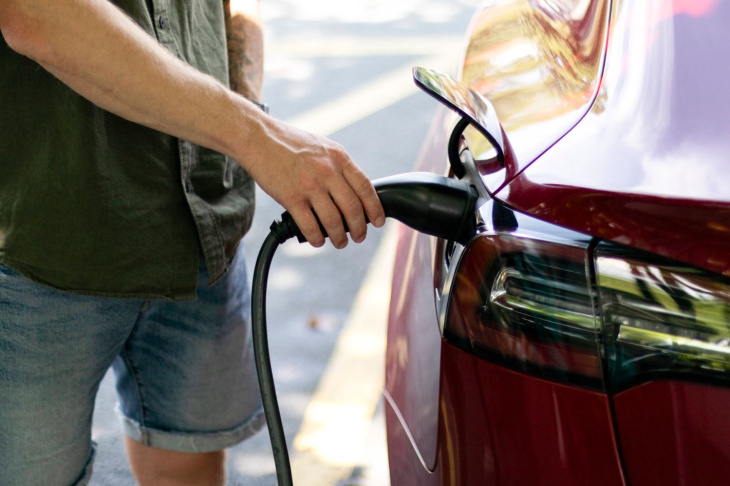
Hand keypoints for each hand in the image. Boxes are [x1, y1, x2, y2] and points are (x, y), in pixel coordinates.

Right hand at [241, 113, 385, 248]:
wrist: (259, 138)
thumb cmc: (290, 143)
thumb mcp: (323, 147)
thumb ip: (338, 166)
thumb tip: (354, 189)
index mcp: (339, 158)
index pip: (365, 187)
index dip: (374, 208)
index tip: (377, 221)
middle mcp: (327, 172)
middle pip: (352, 208)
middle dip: (359, 228)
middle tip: (359, 237)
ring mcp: (309, 185)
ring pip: (333, 221)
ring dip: (339, 237)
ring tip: (340, 242)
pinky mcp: (291, 197)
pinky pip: (309, 225)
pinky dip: (316, 237)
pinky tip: (318, 241)